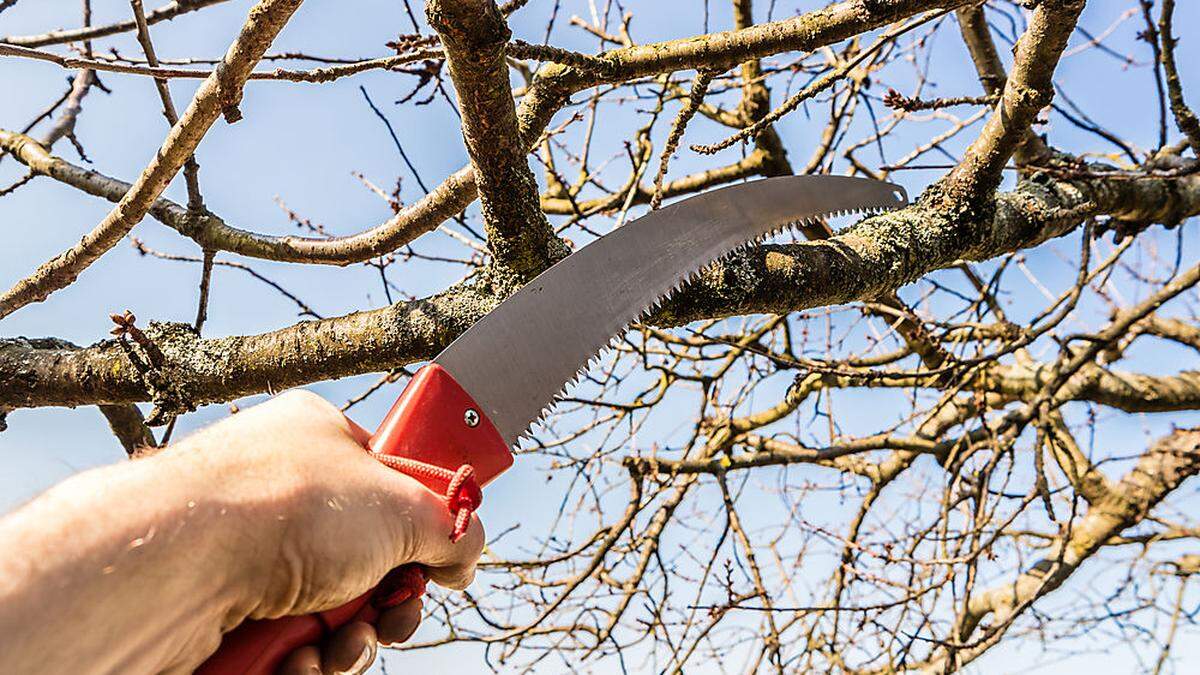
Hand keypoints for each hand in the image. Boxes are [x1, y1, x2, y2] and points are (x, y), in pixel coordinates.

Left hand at [170, 389, 485, 672]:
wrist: (173, 566)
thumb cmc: (277, 509)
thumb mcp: (402, 506)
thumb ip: (450, 526)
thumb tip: (464, 551)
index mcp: (322, 440)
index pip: (391, 482)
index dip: (421, 525)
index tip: (439, 556)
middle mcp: (282, 495)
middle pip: (367, 561)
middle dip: (388, 602)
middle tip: (393, 613)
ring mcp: (248, 556)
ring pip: (330, 615)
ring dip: (349, 642)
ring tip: (334, 642)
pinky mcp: (223, 614)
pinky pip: (288, 648)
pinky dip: (301, 664)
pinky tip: (290, 657)